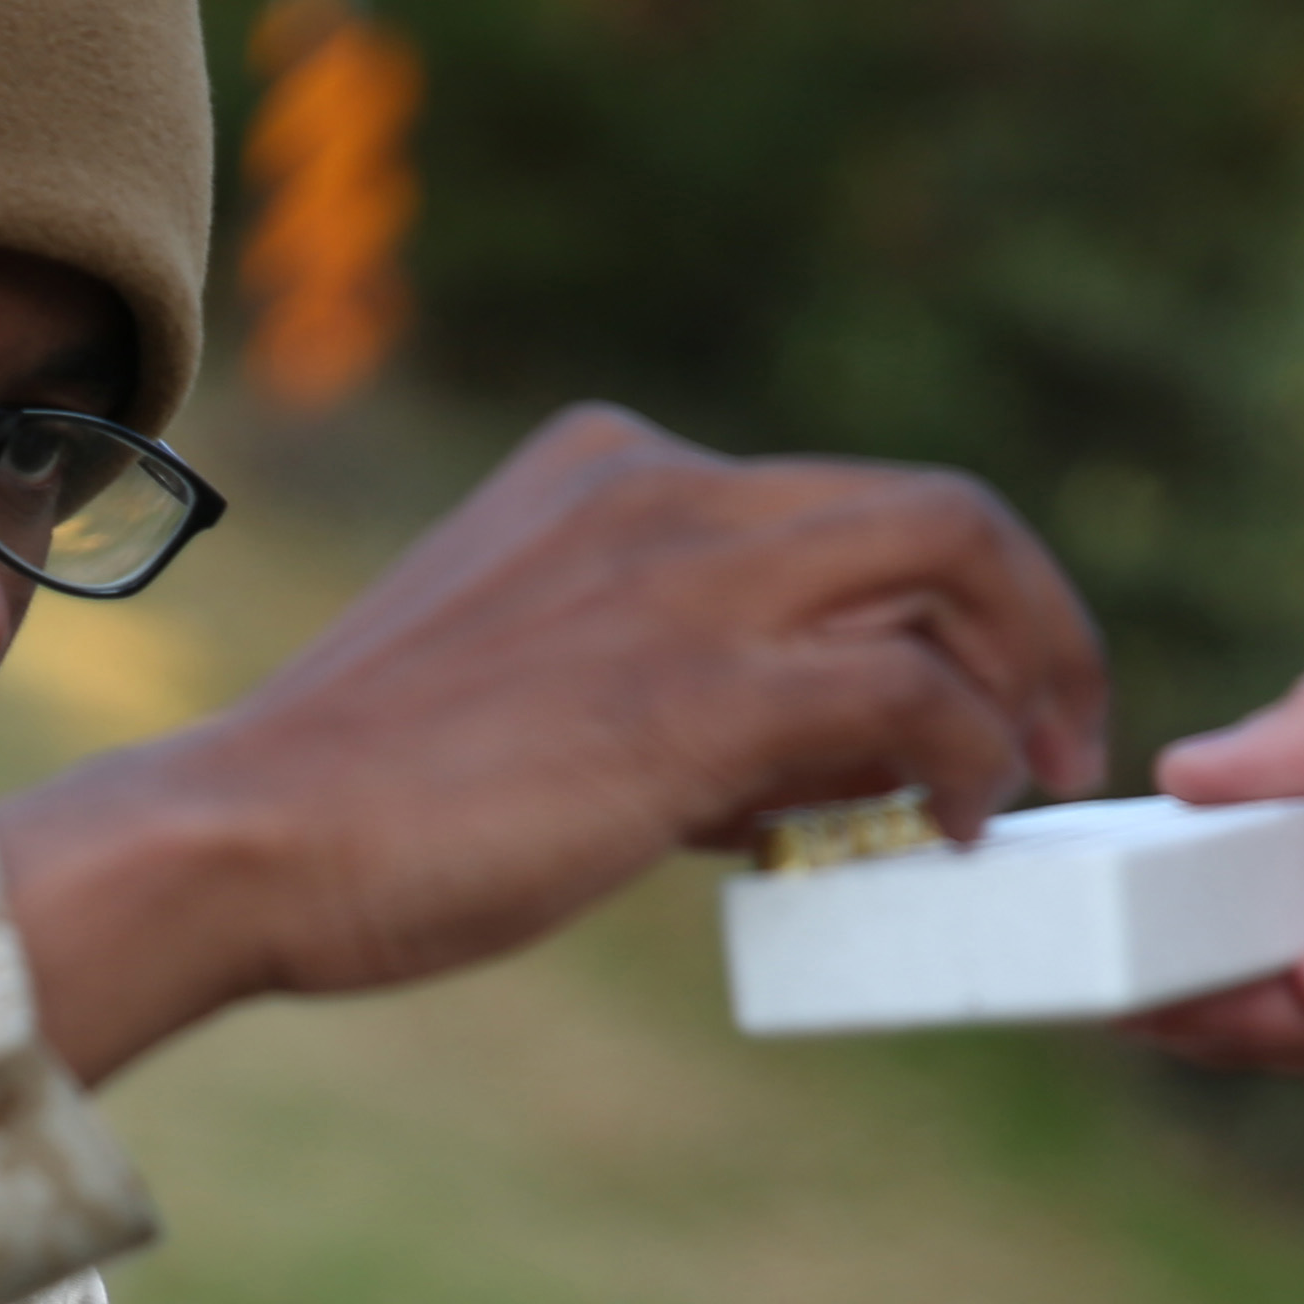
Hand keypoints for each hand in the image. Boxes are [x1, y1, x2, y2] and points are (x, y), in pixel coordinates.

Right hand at [0, 404, 1105, 1081]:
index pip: (835, 500)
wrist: (242, 837)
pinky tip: (965, 828)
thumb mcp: (522, 684)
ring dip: (1033, 681)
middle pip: (935, 506)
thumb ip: (654, 682)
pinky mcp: (695, 693)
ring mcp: (683, 579)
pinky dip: (972, 756)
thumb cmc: (362, 803)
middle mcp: (658, 487)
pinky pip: (913, 693)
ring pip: (953, 564)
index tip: (964, 699)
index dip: (936, 600)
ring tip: (1036, 789)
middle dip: (1035, 619)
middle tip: (1060, 737)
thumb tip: (796, 768)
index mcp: (604, 466)